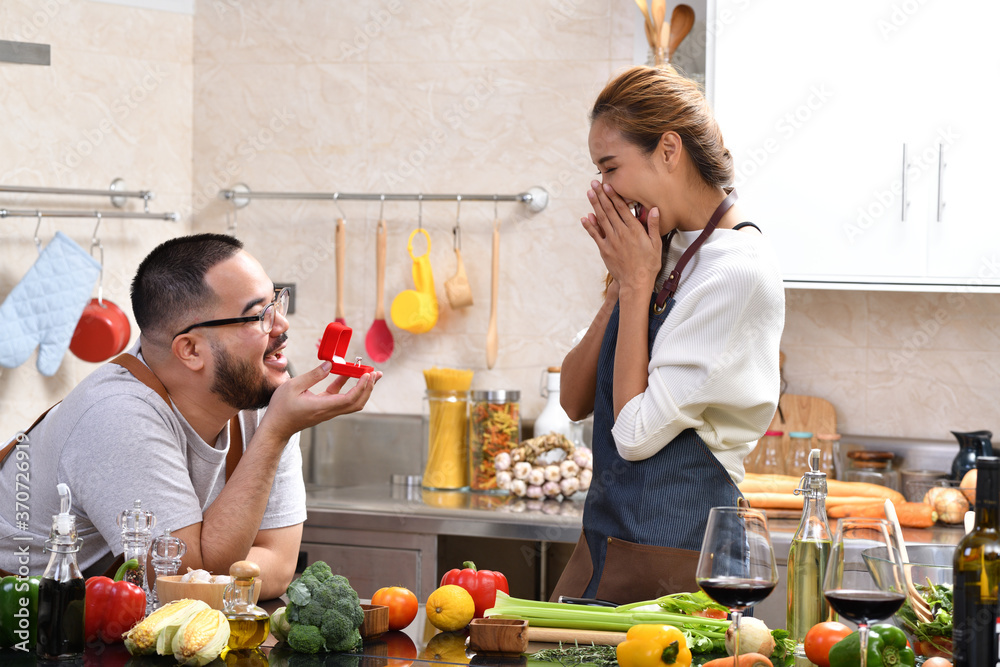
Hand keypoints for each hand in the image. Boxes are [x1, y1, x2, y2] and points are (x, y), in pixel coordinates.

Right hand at [258, 362, 381, 441]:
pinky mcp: (325, 408)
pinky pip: (341, 398)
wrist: (276, 427)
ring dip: (362, 388)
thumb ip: (313, 375)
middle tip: (376, 373)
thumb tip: (330, 364)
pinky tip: (347, 374)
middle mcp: (329, 411)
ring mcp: (328, 411)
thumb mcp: (293, 386)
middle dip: (369, 387)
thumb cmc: (281, 408)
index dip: (362, 387)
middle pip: (357, 403)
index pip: (350, 399)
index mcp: (323, 406)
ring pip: (352, 402)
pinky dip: (347, 386)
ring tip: (369, 373)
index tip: (368, 374)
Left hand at [582, 181, 660, 295]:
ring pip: (601, 219)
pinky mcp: (604, 250)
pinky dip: (589, 226)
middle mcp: (621, 233)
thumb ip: (653, 226)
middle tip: (594, 183)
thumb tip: (654, 210)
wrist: (636, 282)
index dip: (614, 196)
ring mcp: (611, 241)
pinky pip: (595, 235)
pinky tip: (585, 217)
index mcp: (634, 230)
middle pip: (609, 210)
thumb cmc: (648, 264)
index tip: (608, 185)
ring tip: (589, 193)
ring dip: (594, 205)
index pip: (622, 208)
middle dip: (601, 195)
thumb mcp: (656, 244)